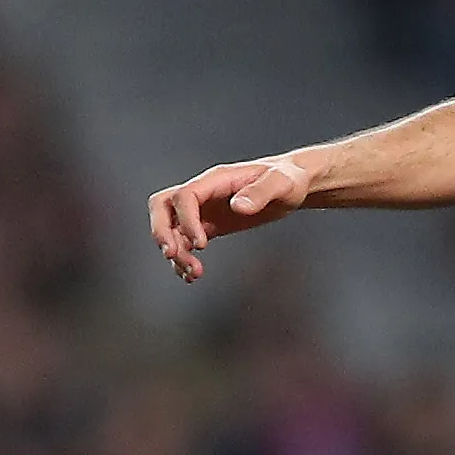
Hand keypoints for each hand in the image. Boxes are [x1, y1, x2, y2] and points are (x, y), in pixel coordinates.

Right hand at [147, 155, 311, 282]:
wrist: (293, 184)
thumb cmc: (289, 179)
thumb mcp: (282, 183)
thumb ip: (261, 192)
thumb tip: (238, 207)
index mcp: (216, 180)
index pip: (185, 196)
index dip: (187, 221)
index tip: (202, 245)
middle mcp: (204, 193)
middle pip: (162, 207)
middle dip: (161, 232)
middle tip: (172, 255)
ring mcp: (204, 210)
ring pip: (171, 229)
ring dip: (176, 252)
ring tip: (194, 274)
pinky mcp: (209, 225)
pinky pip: (185, 242)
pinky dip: (183, 259)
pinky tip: (193, 275)